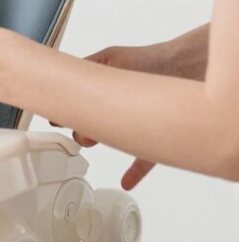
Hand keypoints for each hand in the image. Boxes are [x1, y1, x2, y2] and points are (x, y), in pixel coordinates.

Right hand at [47, 44, 164, 189]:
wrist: (187, 67)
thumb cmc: (152, 59)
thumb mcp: (108, 60)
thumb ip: (84, 71)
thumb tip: (61, 83)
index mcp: (101, 88)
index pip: (74, 103)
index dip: (62, 112)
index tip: (53, 116)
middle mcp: (115, 107)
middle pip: (87, 125)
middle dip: (78, 129)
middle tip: (77, 127)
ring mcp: (133, 123)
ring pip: (108, 139)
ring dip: (94, 141)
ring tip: (91, 139)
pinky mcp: (153, 138)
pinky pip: (142, 160)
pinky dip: (133, 173)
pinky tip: (125, 181)